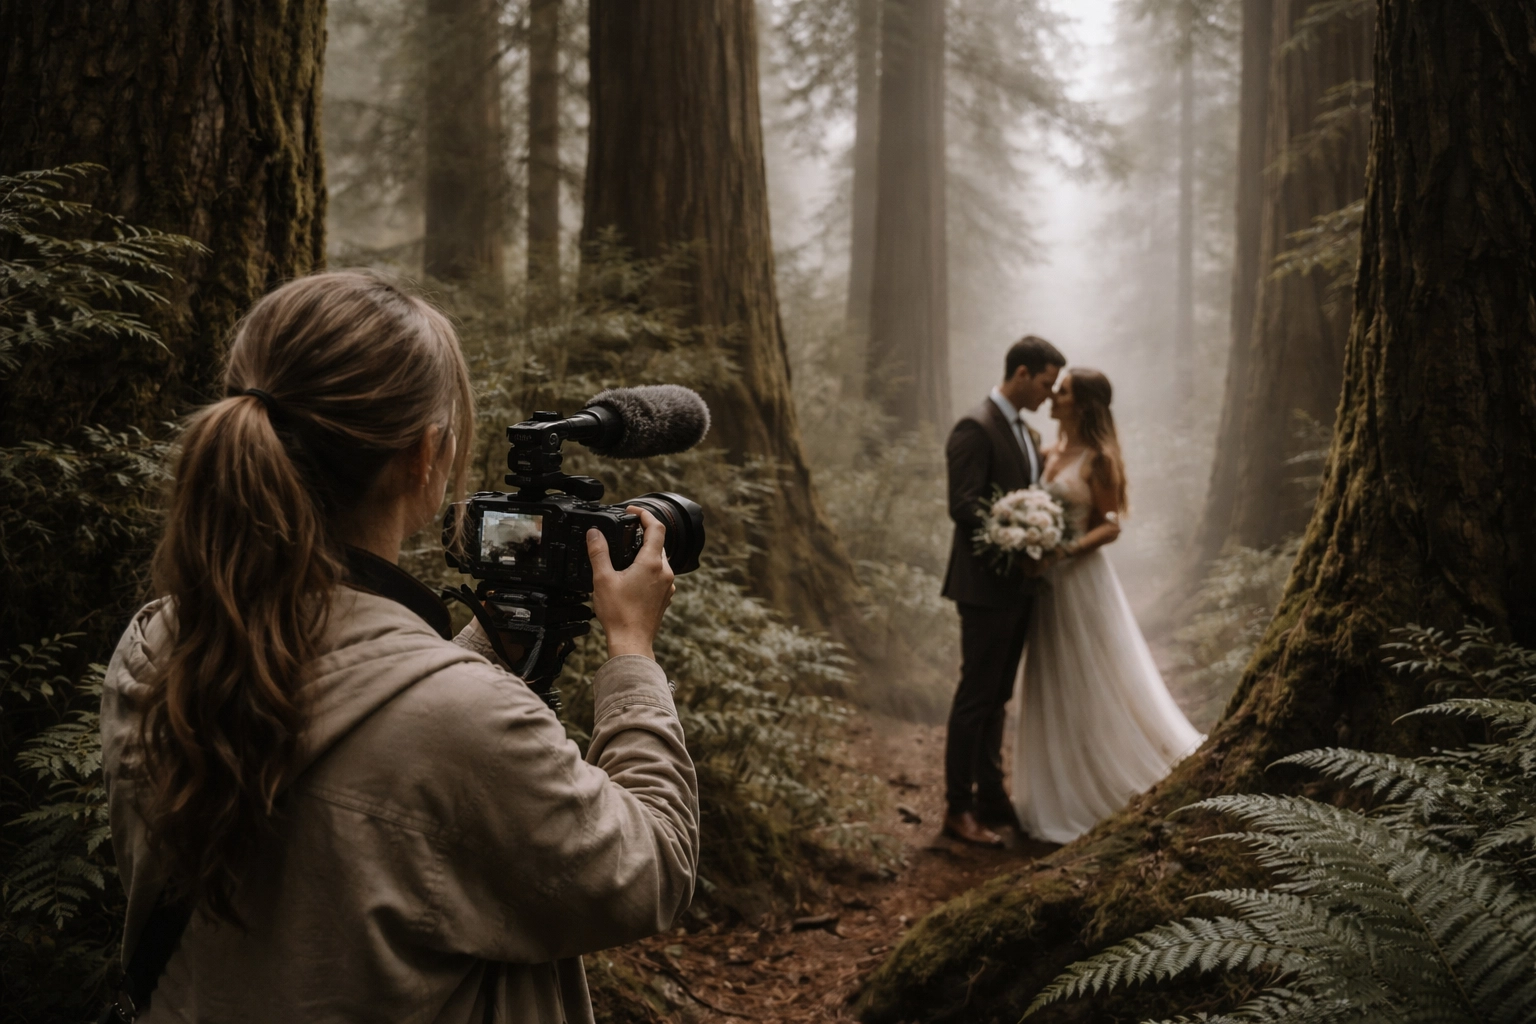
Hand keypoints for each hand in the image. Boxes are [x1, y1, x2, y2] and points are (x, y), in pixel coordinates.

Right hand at [587, 507, 675, 660]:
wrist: (631, 642)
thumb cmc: (619, 614)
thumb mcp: (602, 579)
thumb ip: (599, 552)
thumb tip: (594, 533)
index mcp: (651, 563)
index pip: (656, 527)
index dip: (644, 514)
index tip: (632, 511)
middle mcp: (664, 572)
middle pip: (658, 543)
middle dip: (643, 534)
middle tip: (626, 532)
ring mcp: (668, 585)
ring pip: (660, 560)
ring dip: (646, 553)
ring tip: (626, 555)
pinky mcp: (665, 597)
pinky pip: (660, 575)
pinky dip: (649, 569)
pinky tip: (633, 577)